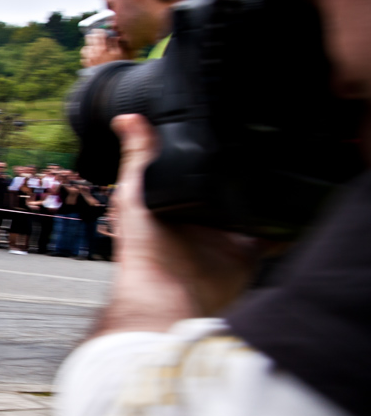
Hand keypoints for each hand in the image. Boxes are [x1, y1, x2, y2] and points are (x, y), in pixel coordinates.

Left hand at [81, 29, 129, 67]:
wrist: (111, 81)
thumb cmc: (118, 66)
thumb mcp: (121, 54)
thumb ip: (117, 43)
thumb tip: (115, 36)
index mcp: (103, 48)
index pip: (98, 34)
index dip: (99, 30)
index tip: (100, 29)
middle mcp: (94, 52)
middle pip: (89, 39)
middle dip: (92, 36)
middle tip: (95, 35)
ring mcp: (90, 60)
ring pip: (85, 48)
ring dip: (89, 46)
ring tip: (93, 46)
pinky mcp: (88, 66)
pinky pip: (83, 59)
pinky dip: (86, 56)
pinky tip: (91, 56)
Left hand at [94, 115, 262, 335]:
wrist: (168, 296)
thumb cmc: (141, 251)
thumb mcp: (133, 194)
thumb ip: (136, 158)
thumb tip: (127, 119)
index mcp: (169, 201)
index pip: (189, 168)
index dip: (201, 153)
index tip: (218, 128)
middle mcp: (197, 217)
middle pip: (223, 186)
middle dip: (238, 172)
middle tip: (257, 147)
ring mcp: (223, 235)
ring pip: (250, 207)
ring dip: (262, 195)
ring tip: (276, 171)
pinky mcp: (245, 253)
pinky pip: (270, 235)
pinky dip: (281, 225)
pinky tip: (289, 210)